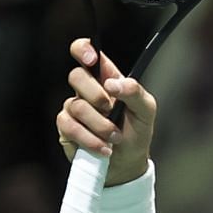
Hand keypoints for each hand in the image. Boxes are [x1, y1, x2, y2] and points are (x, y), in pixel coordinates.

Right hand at [57, 39, 158, 187]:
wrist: (127, 163)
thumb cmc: (136, 132)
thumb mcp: (146, 111)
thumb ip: (135, 92)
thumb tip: (112, 84)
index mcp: (106, 78)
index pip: (87, 52)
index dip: (84, 49)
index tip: (91, 59)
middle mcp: (87, 90)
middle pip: (76, 76)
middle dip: (96, 95)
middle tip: (112, 111)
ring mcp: (74, 108)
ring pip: (76, 106)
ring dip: (100, 125)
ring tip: (115, 137)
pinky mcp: (67, 128)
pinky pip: (70, 127)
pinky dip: (90, 140)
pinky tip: (104, 148)